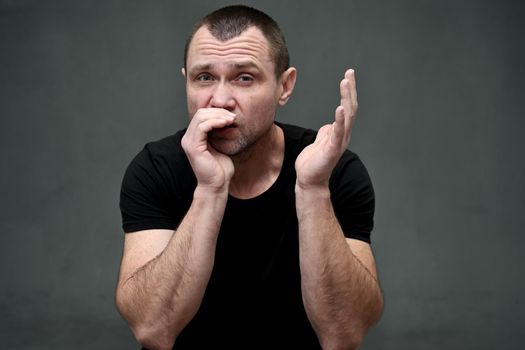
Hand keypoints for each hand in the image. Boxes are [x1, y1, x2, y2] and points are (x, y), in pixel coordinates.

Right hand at [181, 108, 235, 191]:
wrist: (217, 185)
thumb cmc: (220, 169)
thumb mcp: (221, 146)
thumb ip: (220, 133)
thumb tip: (228, 118)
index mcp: (193, 137)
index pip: (202, 115)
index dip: (217, 112)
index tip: (231, 116)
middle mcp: (188, 138)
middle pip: (200, 113)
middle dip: (218, 112)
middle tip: (233, 116)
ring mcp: (189, 142)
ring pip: (200, 117)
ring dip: (218, 116)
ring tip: (231, 119)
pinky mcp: (193, 147)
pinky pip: (202, 127)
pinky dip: (215, 122)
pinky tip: (225, 123)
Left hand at [295, 69, 357, 189]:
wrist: (310, 181)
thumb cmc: (313, 163)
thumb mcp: (320, 142)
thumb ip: (327, 132)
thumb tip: (330, 125)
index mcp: (340, 132)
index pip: (347, 107)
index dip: (348, 92)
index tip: (348, 75)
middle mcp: (343, 135)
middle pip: (350, 108)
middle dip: (350, 90)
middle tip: (350, 73)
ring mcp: (339, 142)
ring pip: (347, 116)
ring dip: (347, 98)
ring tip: (345, 83)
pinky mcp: (332, 149)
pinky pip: (337, 132)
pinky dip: (339, 120)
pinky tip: (340, 107)